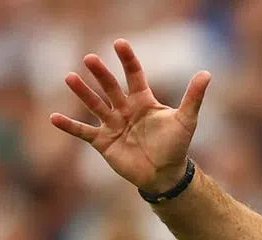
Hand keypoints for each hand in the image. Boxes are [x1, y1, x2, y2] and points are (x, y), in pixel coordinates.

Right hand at [49, 39, 210, 193]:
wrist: (165, 174)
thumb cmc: (176, 145)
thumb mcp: (186, 120)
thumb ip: (193, 97)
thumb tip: (206, 73)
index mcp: (143, 101)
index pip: (134, 75)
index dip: (128, 60)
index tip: (119, 43)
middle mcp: (125, 109)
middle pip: (111, 88)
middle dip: (101, 74)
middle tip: (90, 58)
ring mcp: (112, 124)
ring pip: (95, 105)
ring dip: (83, 93)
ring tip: (70, 78)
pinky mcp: (103, 142)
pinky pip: (84, 132)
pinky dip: (70, 126)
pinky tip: (54, 118)